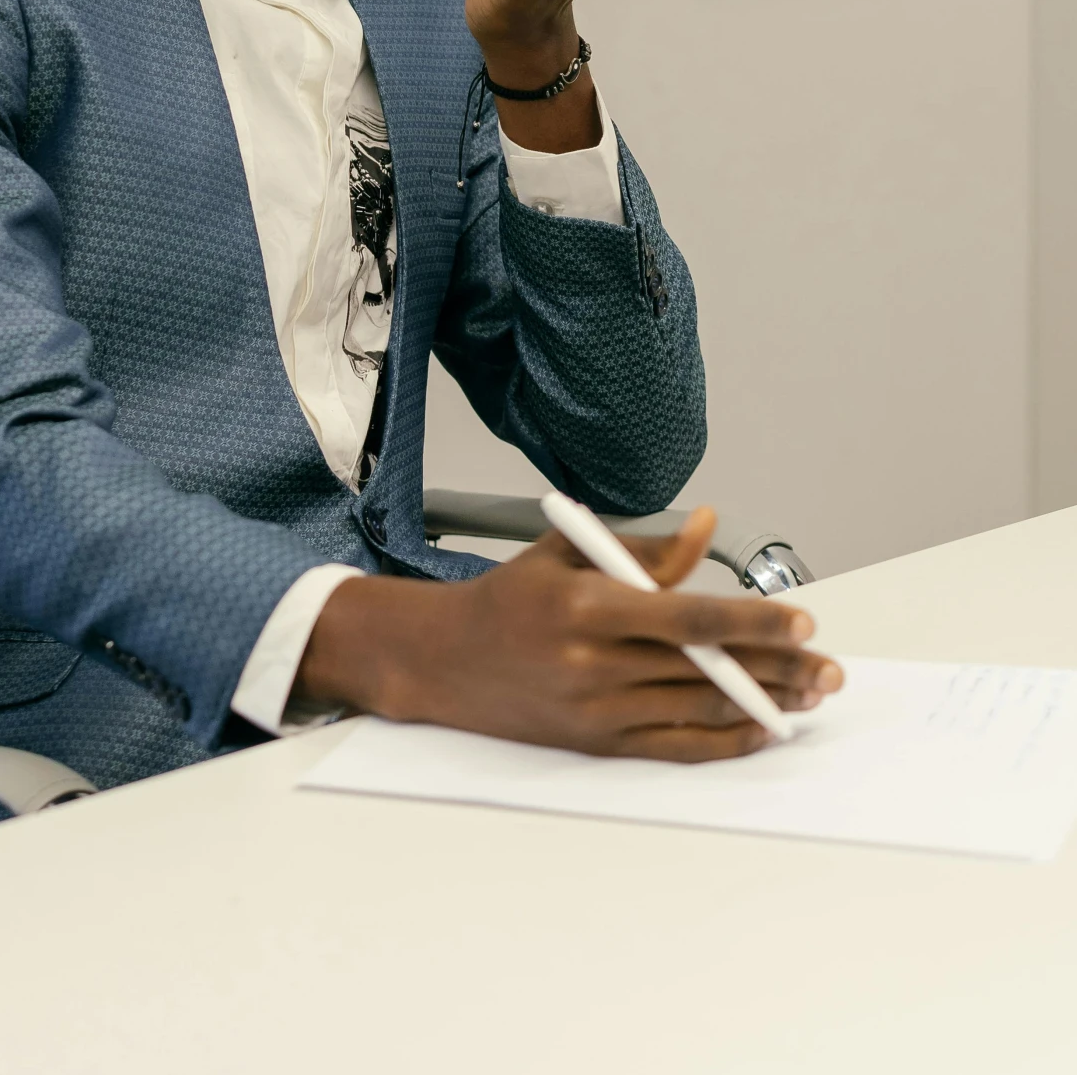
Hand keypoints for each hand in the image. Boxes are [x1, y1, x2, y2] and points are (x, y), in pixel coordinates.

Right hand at [296, 506, 843, 758]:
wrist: (445, 662)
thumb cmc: (509, 599)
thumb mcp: (568, 553)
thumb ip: (645, 549)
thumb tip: (707, 528)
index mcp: (587, 607)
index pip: (689, 617)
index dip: (751, 622)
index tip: (800, 622)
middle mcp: (594, 664)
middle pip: (706, 669)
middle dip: (777, 669)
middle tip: (828, 668)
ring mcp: (598, 712)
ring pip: (700, 709)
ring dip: (764, 703)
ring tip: (810, 693)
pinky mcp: (598, 744)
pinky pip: (678, 746)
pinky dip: (725, 740)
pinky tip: (761, 728)